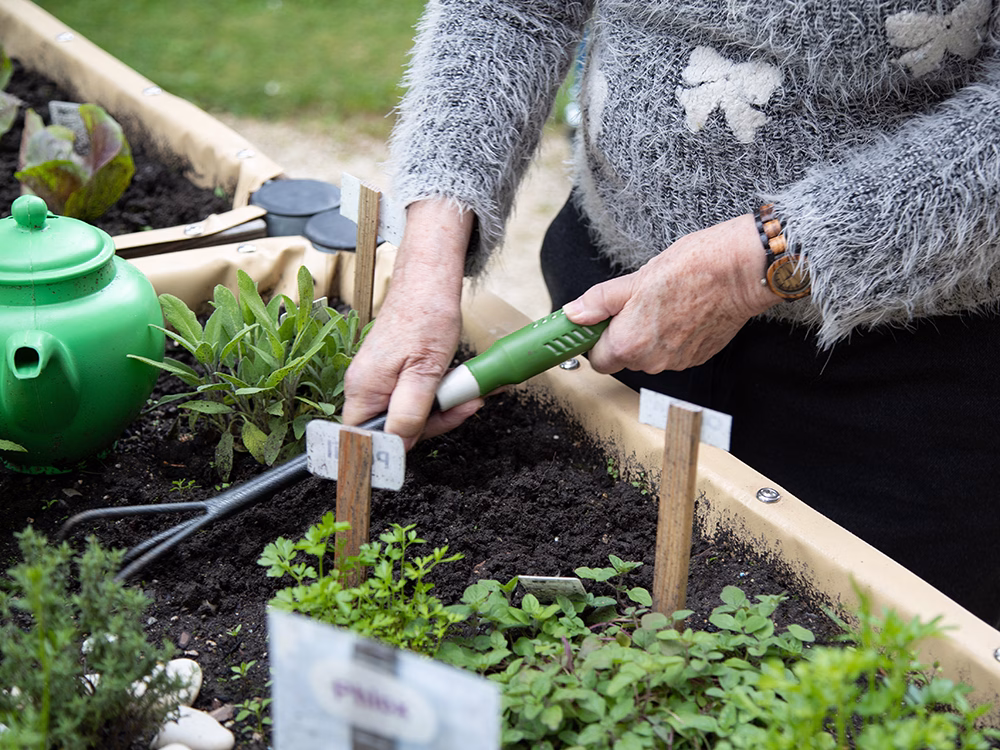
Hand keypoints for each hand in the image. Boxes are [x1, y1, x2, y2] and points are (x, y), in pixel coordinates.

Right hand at [342, 199, 483, 448]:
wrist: (430, 281)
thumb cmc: (426, 317)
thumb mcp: (425, 373)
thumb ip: (409, 414)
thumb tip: (397, 449)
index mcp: (363, 390)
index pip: (363, 440)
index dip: (389, 453)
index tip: (417, 450)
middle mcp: (364, 387)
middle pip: (391, 430)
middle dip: (431, 425)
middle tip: (464, 407)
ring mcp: (378, 379)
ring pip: (407, 415)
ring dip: (440, 410)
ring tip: (468, 394)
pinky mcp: (393, 372)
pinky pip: (412, 397)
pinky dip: (437, 395)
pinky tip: (457, 385)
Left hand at [562, 214, 779, 374]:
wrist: (739, 272)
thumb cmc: (689, 270)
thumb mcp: (632, 280)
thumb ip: (598, 303)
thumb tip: (573, 314)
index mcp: (628, 344)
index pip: (598, 360)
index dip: (597, 340)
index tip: (600, 323)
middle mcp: (652, 361)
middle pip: (624, 358)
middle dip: (624, 335)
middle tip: (635, 304)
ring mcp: (677, 362)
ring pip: (649, 356)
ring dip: (649, 336)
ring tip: (662, 304)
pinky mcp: (698, 357)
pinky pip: (673, 352)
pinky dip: (672, 336)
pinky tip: (681, 311)